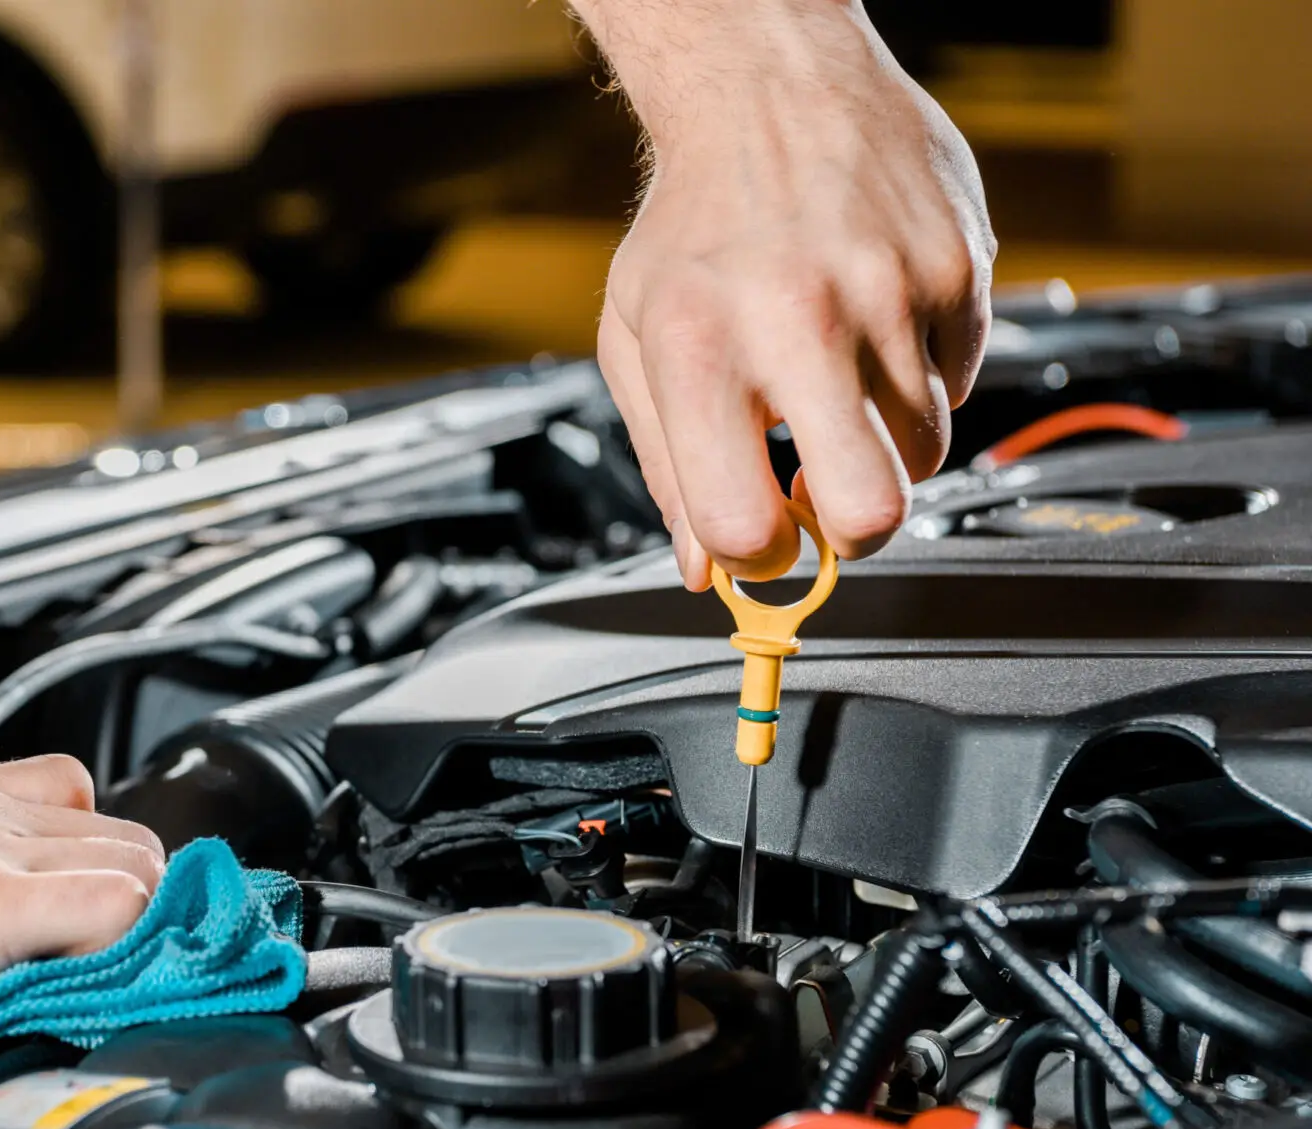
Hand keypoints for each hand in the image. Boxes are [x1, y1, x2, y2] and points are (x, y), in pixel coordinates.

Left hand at [576, 0, 994, 586]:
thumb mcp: (638, 341)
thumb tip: (705, 569)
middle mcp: (800, 322)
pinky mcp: (958, 270)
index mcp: (702, 349)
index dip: (758, 558)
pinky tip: (874, 328)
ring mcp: (892, 294)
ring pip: (925, 454)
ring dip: (882, 447)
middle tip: (823, 501)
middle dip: (852, 533)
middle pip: (872, 511)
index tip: (760, 541)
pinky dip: (922, 380)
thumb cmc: (697, 221)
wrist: (769, 88)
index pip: (747, 523)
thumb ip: (667, 466)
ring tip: (836, 385)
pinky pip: (961, 385)